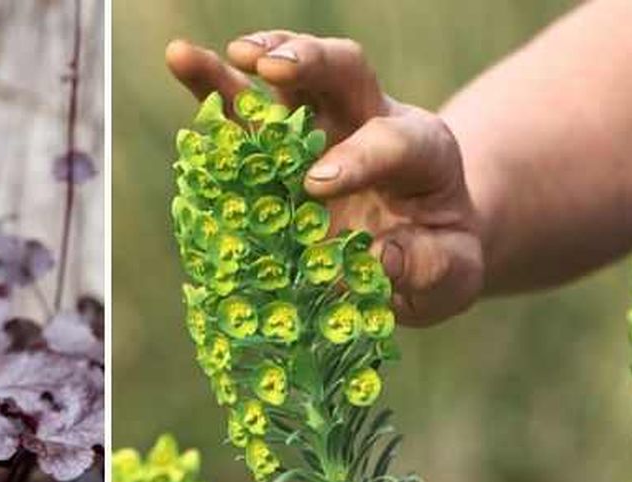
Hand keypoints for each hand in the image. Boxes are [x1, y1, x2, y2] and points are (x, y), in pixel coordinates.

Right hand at [166, 31, 485, 324]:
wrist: (420, 250)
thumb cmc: (437, 263)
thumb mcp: (450, 276)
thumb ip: (428, 268)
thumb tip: (378, 260)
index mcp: (421, 154)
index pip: (392, 142)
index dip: (358, 159)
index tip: (317, 184)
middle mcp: (371, 122)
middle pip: (344, 73)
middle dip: (307, 63)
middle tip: (270, 68)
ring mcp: (323, 129)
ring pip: (288, 81)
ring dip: (246, 61)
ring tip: (193, 55)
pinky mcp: (283, 146)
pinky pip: (247, 110)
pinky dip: (214, 87)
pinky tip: (182, 63)